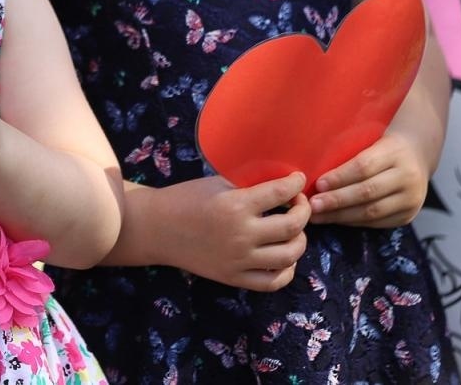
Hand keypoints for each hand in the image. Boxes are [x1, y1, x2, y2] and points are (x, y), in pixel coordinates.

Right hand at [149, 172, 309, 291]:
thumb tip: (280, 185)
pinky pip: (272, 281)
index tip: (299, 179)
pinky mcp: (234, 278)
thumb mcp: (216, 183)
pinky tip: (284, 257)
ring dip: (300, 240)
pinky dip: (286, 270)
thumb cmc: (185, 199)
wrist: (157, 228)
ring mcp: (239, 260)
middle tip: (298, 203)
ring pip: (289, 255)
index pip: (280, 193)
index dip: (296, 183)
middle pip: (293, 226)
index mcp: (235, 206)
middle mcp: (242, 235)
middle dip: (303, 211)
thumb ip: (247, 187)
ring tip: (294, 230)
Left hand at [309, 131, 428, 226]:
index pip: (364, 167)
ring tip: (318, 216)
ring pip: (372, 211)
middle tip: (312, 205)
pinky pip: (378, 223)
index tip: (318, 184)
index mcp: (395, 152)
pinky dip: (354, 222)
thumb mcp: (370, 140)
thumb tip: (313, 173)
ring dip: (341, 216)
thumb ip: (348, 154)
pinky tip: (336, 220)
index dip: (339, 177)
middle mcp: (407, 176)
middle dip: (336, 200)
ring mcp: (411, 199)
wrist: (417, 155)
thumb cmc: (382, 146)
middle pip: (367, 191)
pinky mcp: (408, 216)